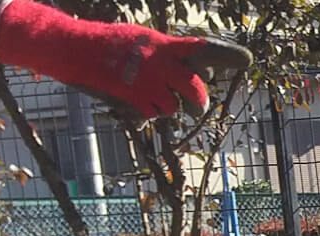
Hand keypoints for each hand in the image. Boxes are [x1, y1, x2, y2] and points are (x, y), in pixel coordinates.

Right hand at [0, 0, 253, 118]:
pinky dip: (149, 112)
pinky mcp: (134, 96)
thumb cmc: (105, 43)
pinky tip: (137, 102)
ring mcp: (147, 81)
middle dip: (199, 97)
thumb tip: (186, 66)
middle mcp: (160, 62)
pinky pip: (154, 113)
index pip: (200, 49)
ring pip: (175, 105)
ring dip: (168, 107)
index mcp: (162, 44)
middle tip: (199, 103)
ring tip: (154, 98)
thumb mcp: (138, 39)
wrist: (73, 47)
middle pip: (196, 86)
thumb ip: (163, 53)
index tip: (246, 60)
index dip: (226, 55)